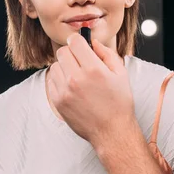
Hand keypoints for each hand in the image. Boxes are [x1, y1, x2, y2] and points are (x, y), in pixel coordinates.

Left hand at [47, 33, 135, 147]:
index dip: (79, 41)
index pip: (74, 41)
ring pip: (55, 65)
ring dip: (65, 67)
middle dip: (72, 53)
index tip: (81, 46)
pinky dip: (59, 80)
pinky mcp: (57, 101)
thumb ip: (107, 53)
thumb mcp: (121, 74)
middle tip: (80, 61)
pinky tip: (71, 87)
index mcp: (93, 69)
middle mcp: (76, 78)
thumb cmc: (119, 103)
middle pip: (62, 51)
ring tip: (77, 76)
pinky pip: (51, 80)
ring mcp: (64, 91)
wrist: (111, 131)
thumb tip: (93, 42)